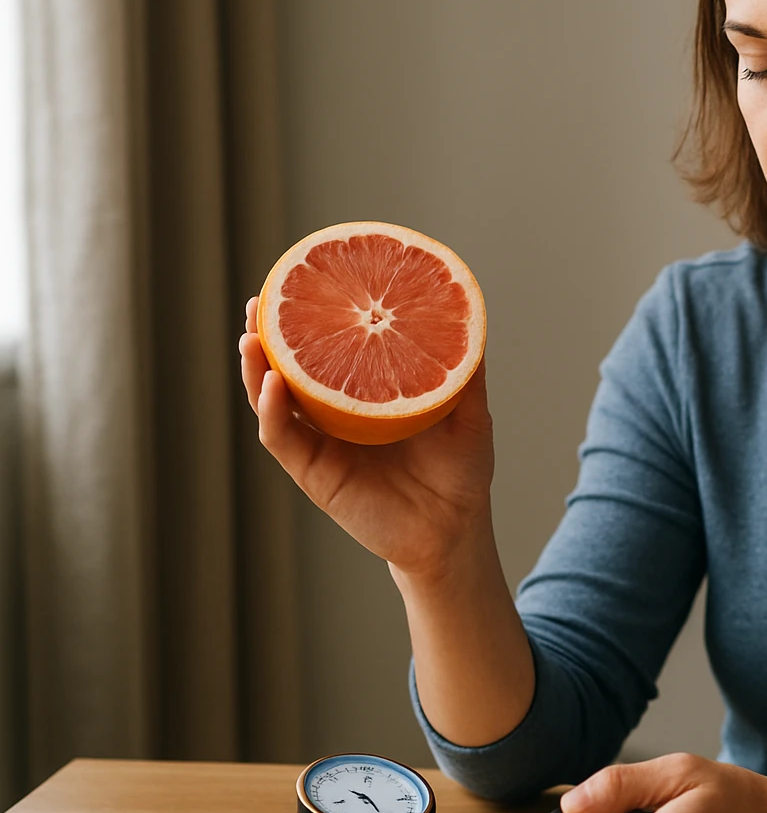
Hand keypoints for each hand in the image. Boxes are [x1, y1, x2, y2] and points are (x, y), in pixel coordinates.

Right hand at [237, 295, 495, 575]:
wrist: (456, 529)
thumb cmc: (460, 472)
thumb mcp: (468, 411)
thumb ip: (465, 370)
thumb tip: (468, 317)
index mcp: (365, 396)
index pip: (327, 352)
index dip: (308, 322)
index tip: (299, 283)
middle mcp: (335, 417)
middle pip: (288, 369)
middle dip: (267, 336)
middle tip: (258, 303)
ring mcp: (321, 445)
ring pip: (272, 401)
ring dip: (256, 369)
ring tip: (251, 337)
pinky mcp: (315, 474)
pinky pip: (284, 439)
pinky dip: (273, 412)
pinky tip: (274, 385)